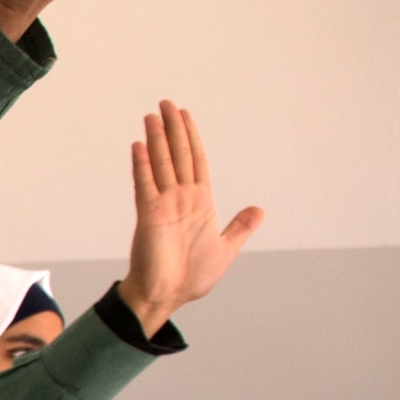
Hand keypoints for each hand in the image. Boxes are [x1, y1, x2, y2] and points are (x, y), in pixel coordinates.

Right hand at [115, 101, 261, 331]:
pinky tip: (140, 146)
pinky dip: (143, 164)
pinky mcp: (148, 214)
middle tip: (166, 103)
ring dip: (157, 138)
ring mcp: (163, 204)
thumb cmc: (191, 277)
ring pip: (161, 163)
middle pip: (178, 154)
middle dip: (173, 128)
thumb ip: (240, 227)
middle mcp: (180, 198)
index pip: (196, 160)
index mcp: (200, 202)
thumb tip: (258, 210)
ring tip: (152, 115)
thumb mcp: (226, 248)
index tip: (184, 116)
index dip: (191, 136)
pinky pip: (145, 184)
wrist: (167, 295)